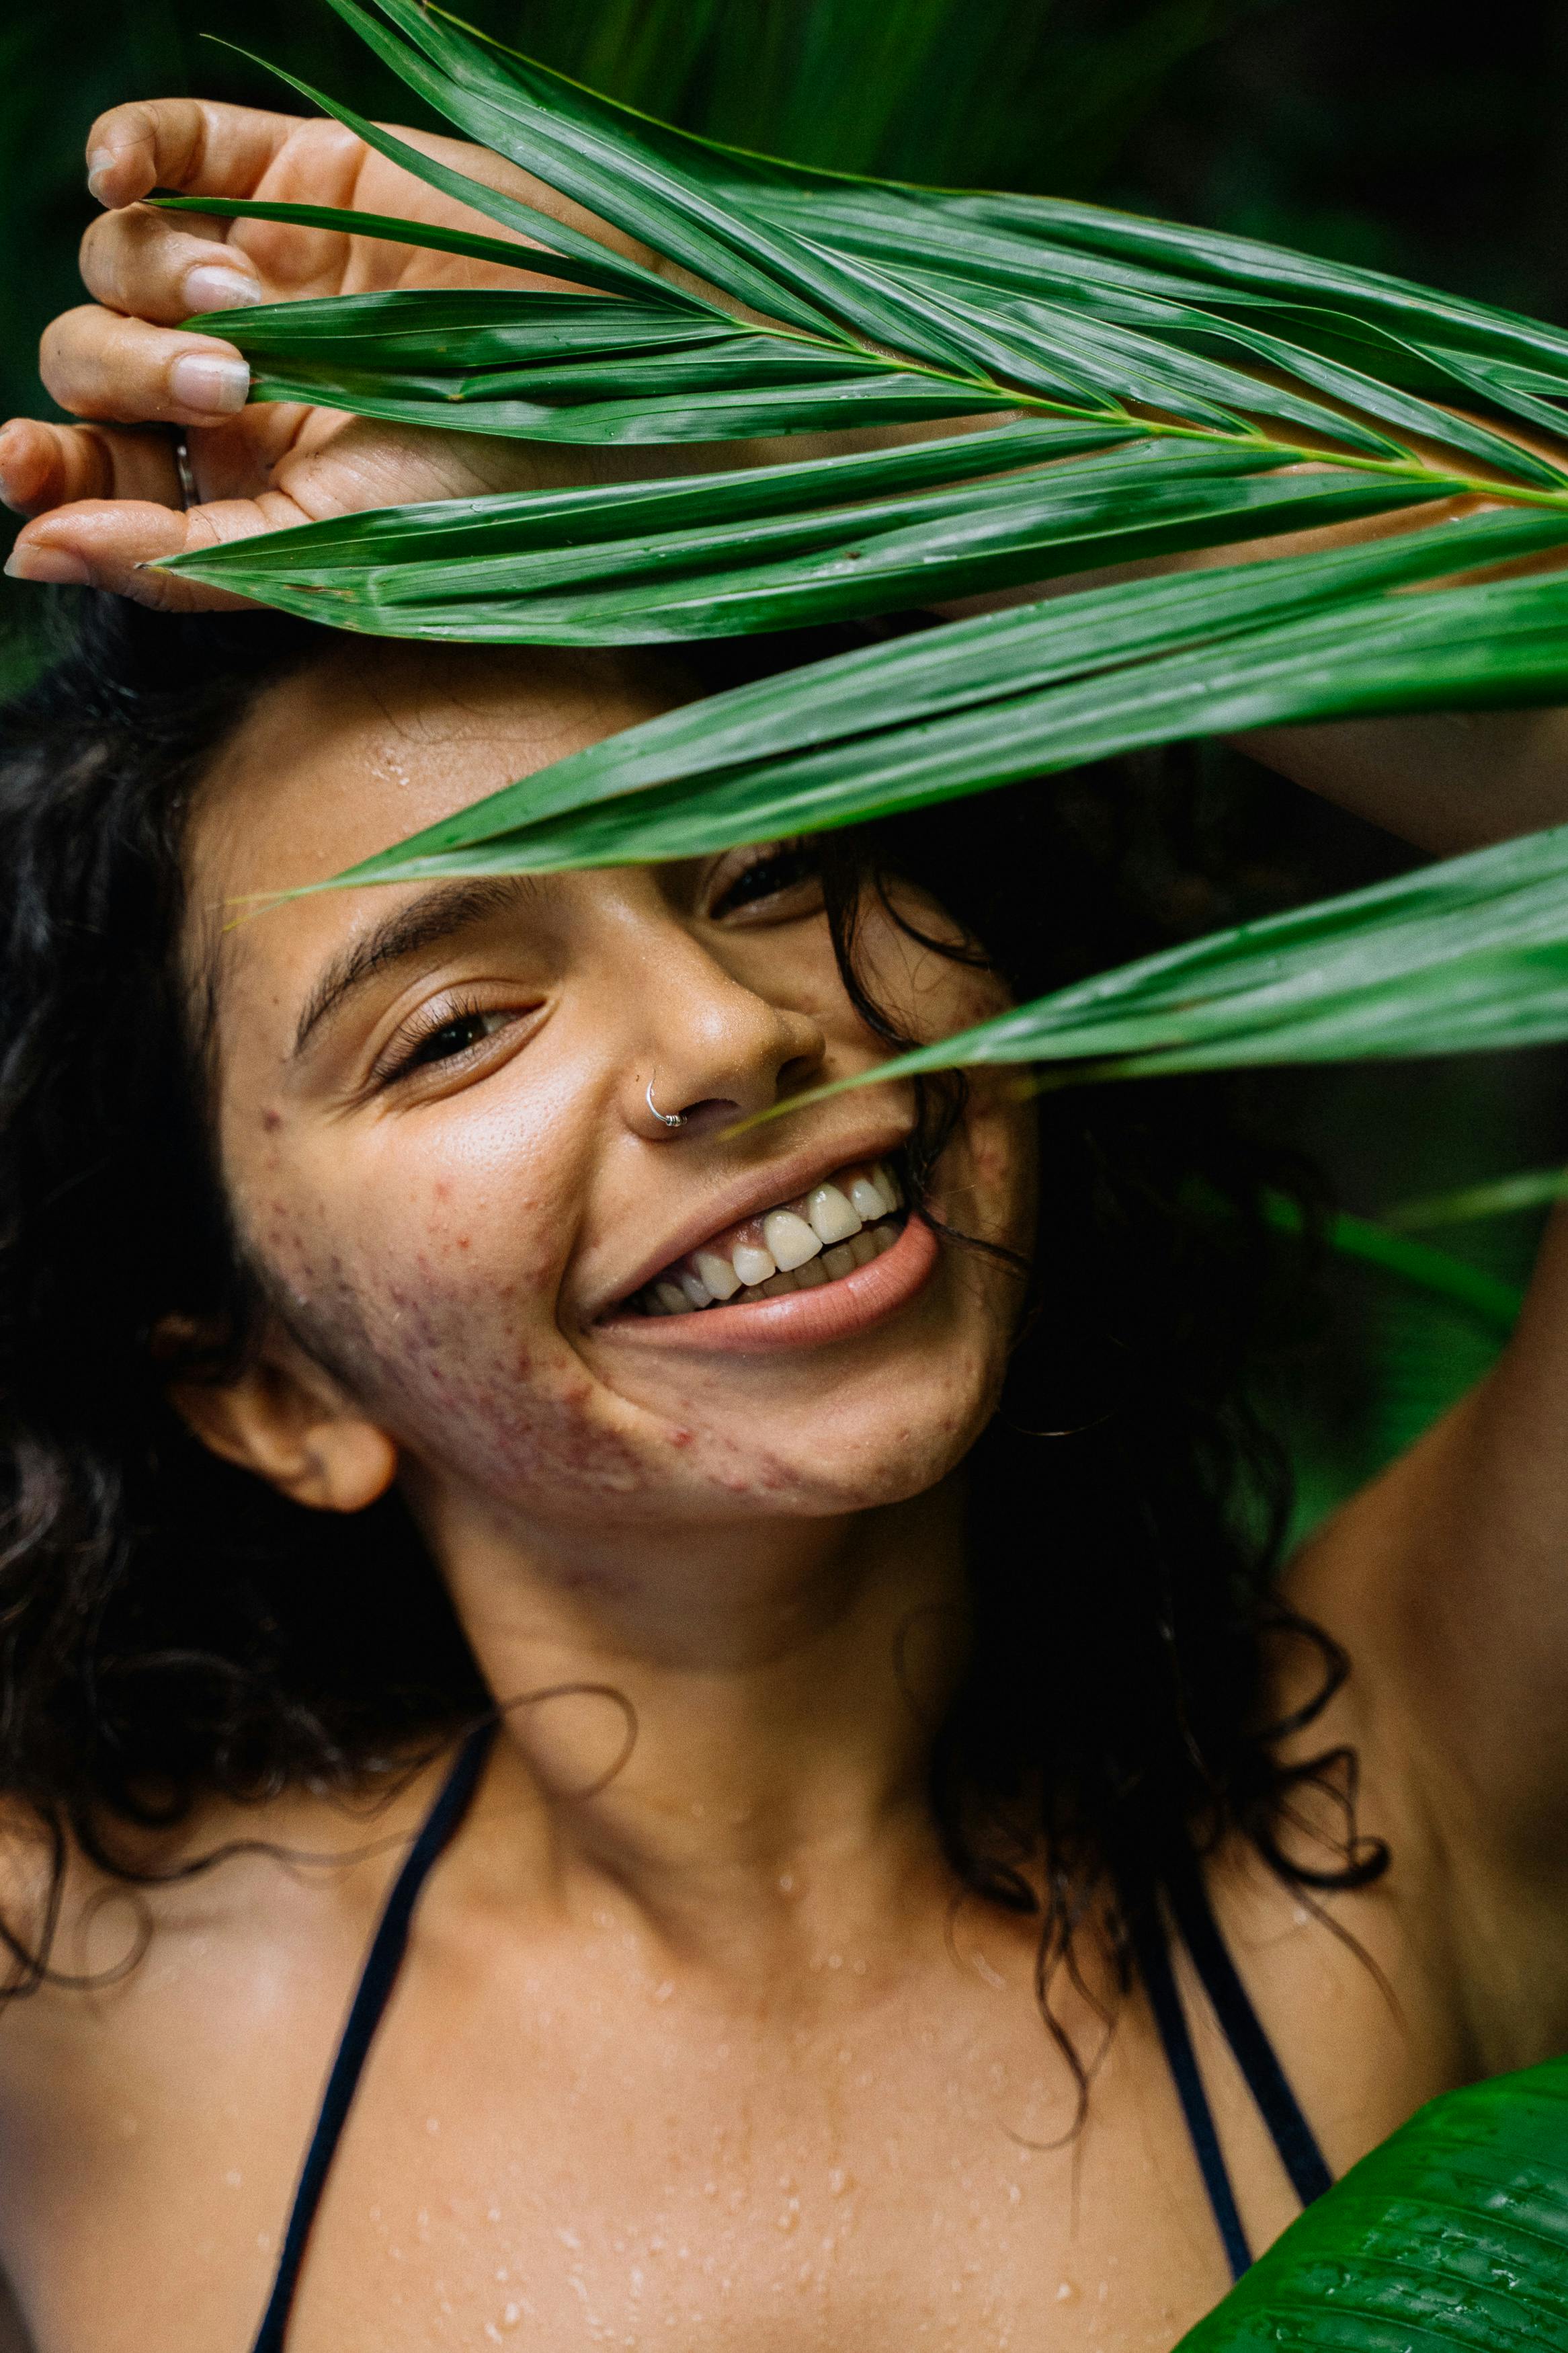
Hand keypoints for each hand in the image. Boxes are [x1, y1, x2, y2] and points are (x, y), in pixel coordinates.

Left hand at [0, 99, 694, 609]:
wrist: (629, 383)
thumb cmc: (505, 493)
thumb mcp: (337, 552)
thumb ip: (181, 559)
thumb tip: (24, 551)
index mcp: (246, 481)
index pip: (97, 466)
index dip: (43, 464)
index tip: (21, 465)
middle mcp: (246, 376)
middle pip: (94, 359)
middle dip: (128, 376)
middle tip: (230, 387)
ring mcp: (270, 270)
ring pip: (118, 256)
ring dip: (150, 279)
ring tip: (250, 305)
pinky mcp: (300, 176)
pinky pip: (169, 144)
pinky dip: (129, 148)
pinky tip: (124, 174)